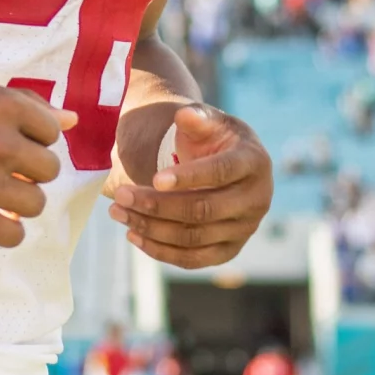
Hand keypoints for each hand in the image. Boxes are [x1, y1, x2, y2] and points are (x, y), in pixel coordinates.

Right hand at [0, 79, 76, 247]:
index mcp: (1, 107)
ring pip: (35, 203)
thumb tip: (71, 121)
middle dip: (28, 171)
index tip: (7, 144)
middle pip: (48, 169)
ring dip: (18, 200)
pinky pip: (13, 234)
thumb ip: (22, 105)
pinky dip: (5, 229)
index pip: (51, 132)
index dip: (32, 140)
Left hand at [108, 104, 271, 268]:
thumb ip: (196, 118)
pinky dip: (161, 250)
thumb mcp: (209, 121)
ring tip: (118, 212)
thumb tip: (183, 115)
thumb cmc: (214, 138)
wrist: (229, 164)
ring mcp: (244, 229)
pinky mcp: (229, 250)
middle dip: (157, 205)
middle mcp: (256, 200)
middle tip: (120, 195)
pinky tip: (134, 234)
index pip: (221, 173)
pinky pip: (193, 259)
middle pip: (204, 210)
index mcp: (254, 162)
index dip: (189, 177)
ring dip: (152, 228)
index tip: (154, 178)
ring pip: (194, 237)